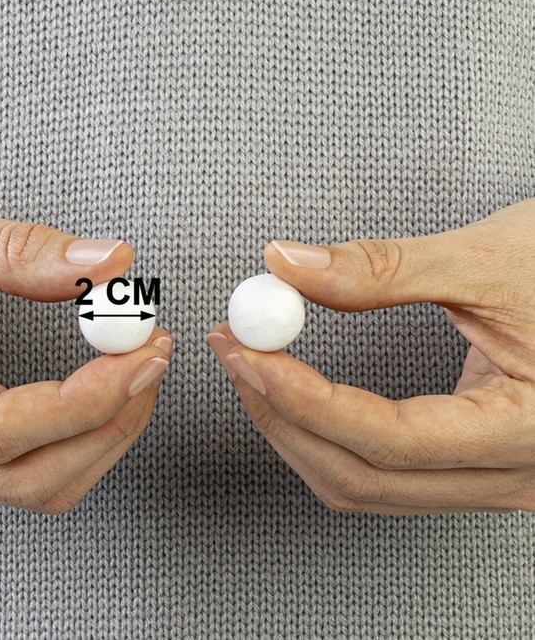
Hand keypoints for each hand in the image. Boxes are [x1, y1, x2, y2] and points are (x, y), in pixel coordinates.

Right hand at [0, 161, 171, 512]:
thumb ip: (16, 251)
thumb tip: (108, 264)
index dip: (84, 400)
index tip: (138, 354)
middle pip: (21, 479)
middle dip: (104, 425)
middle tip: (148, 361)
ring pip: (21, 483)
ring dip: (93, 435)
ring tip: (131, 372)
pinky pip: (9, 463)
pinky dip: (66, 431)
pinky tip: (93, 388)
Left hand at [208, 199, 534, 514]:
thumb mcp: (489, 259)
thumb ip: (381, 270)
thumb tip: (290, 267)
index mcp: (530, 427)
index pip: (389, 438)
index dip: (305, 396)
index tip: (251, 349)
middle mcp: (514, 472)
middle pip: (364, 476)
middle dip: (284, 415)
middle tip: (238, 352)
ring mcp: (494, 478)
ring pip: (367, 485)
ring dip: (298, 429)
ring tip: (257, 366)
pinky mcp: (475, 464)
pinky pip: (384, 474)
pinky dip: (329, 435)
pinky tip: (301, 394)